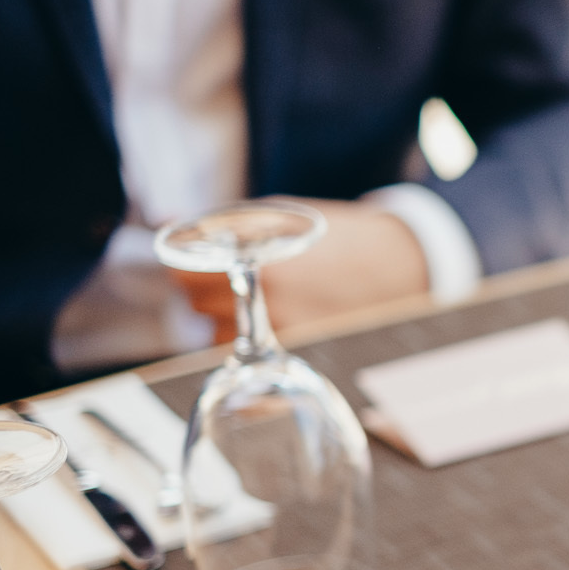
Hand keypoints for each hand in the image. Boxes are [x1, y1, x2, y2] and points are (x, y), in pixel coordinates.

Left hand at [171, 198, 429, 343]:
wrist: (402, 265)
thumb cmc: (341, 234)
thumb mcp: (281, 215)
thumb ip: (226, 225)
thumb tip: (166, 221)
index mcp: (265, 271)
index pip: (187, 278)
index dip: (182, 267)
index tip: (189, 262)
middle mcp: (273, 312)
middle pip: (196, 307)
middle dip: (202, 290)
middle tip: (220, 276)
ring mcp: (287, 337)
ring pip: (217, 335)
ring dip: (221, 318)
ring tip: (254, 298)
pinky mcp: (300, 353)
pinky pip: (247, 354)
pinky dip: (246, 339)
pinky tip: (268, 320)